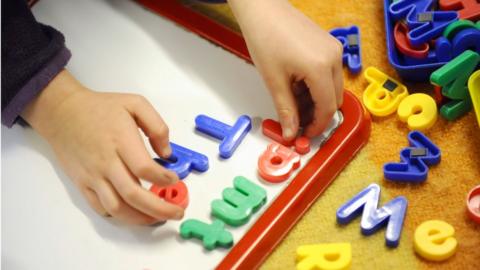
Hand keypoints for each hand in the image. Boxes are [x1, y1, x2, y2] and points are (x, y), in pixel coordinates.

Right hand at [22, 70, 182, 224]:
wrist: (63, 113)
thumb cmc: (101, 108)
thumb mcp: (135, 104)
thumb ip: (157, 126)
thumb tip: (167, 154)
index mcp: (121, 140)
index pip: (144, 168)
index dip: (163, 179)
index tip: (174, 179)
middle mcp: (106, 162)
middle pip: (133, 194)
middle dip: (159, 208)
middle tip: (177, 212)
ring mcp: (93, 176)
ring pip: (117, 208)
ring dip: (140, 218)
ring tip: (158, 218)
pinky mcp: (83, 184)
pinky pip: (100, 207)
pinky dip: (119, 215)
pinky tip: (133, 212)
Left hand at [229, 0, 343, 138]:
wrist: (263, 10)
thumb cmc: (265, 37)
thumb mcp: (274, 80)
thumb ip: (286, 110)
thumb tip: (291, 132)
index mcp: (320, 67)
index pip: (327, 108)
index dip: (317, 126)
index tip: (305, 134)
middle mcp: (333, 57)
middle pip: (334, 99)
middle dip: (317, 114)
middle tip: (297, 121)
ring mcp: (333, 49)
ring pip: (332, 87)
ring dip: (316, 100)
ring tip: (292, 101)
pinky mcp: (329, 45)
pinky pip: (329, 73)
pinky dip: (316, 85)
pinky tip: (297, 86)